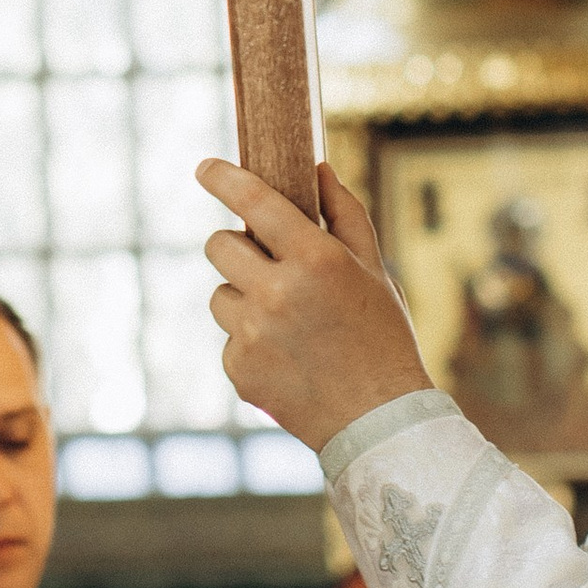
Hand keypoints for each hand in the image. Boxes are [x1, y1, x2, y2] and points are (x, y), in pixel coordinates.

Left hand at [197, 160, 428, 451]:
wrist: (379, 420)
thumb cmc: (383, 338)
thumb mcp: (375, 270)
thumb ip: (345, 214)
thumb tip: (318, 168)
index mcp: (315, 258)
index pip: (253, 201)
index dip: (223, 178)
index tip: (205, 167)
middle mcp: (277, 292)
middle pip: (219, 245)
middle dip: (236, 246)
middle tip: (263, 263)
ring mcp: (253, 333)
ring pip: (221, 295)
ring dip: (244, 299)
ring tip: (288, 324)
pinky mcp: (239, 369)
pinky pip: (229, 339)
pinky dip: (251, 343)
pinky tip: (287, 358)